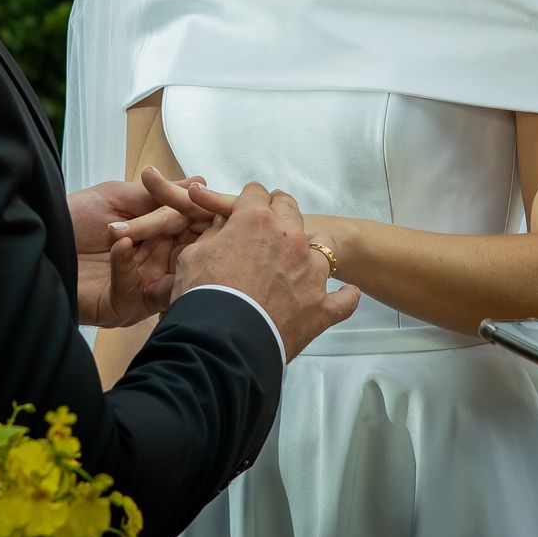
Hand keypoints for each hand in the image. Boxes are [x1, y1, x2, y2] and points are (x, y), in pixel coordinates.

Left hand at [67, 174, 206, 328]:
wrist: (34, 241)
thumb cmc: (71, 219)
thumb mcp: (116, 198)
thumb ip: (156, 194)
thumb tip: (199, 181)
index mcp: (158, 240)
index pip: (190, 229)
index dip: (199, 213)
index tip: (205, 196)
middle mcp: (155, 267)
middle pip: (187, 254)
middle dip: (189, 232)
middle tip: (192, 212)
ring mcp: (140, 290)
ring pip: (168, 277)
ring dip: (161, 249)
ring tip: (156, 228)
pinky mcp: (120, 307)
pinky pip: (133, 291)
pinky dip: (128, 265)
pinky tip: (120, 243)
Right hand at [172, 182, 357, 358]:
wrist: (221, 343)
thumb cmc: (203, 296)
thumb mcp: (193, 255)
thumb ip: (214, 234)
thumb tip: (225, 226)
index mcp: (257, 220)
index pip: (256, 193)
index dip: (249, 200)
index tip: (246, 208)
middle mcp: (290, 238)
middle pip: (290, 209)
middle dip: (279, 213)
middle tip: (269, 227)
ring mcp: (312, 271)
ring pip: (323, 246)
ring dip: (311, 251)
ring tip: (300, 263)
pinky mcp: (323, 305)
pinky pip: (344, 297)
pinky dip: (343, 295)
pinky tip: (342, 293)